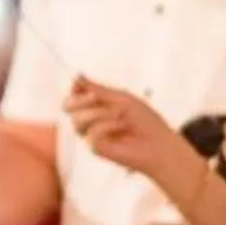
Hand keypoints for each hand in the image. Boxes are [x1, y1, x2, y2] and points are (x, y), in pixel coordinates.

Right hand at [64, 77, 188, 184]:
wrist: (158, 144)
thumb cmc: (145, 121)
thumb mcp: (121, 98)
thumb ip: (97, 89)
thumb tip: (76, 77)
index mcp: (98, 105)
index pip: (75, 94)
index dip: (76, 88)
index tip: (82, 85)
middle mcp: (92, 119)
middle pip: (67, 106)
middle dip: (79, 99)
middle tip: (95, 98)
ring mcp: (92, 133)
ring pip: (77, 119)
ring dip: (99, 114)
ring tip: (119, 116)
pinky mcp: (95, 147)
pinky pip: (90, 133)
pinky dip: (107, 127)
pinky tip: (121, 128)